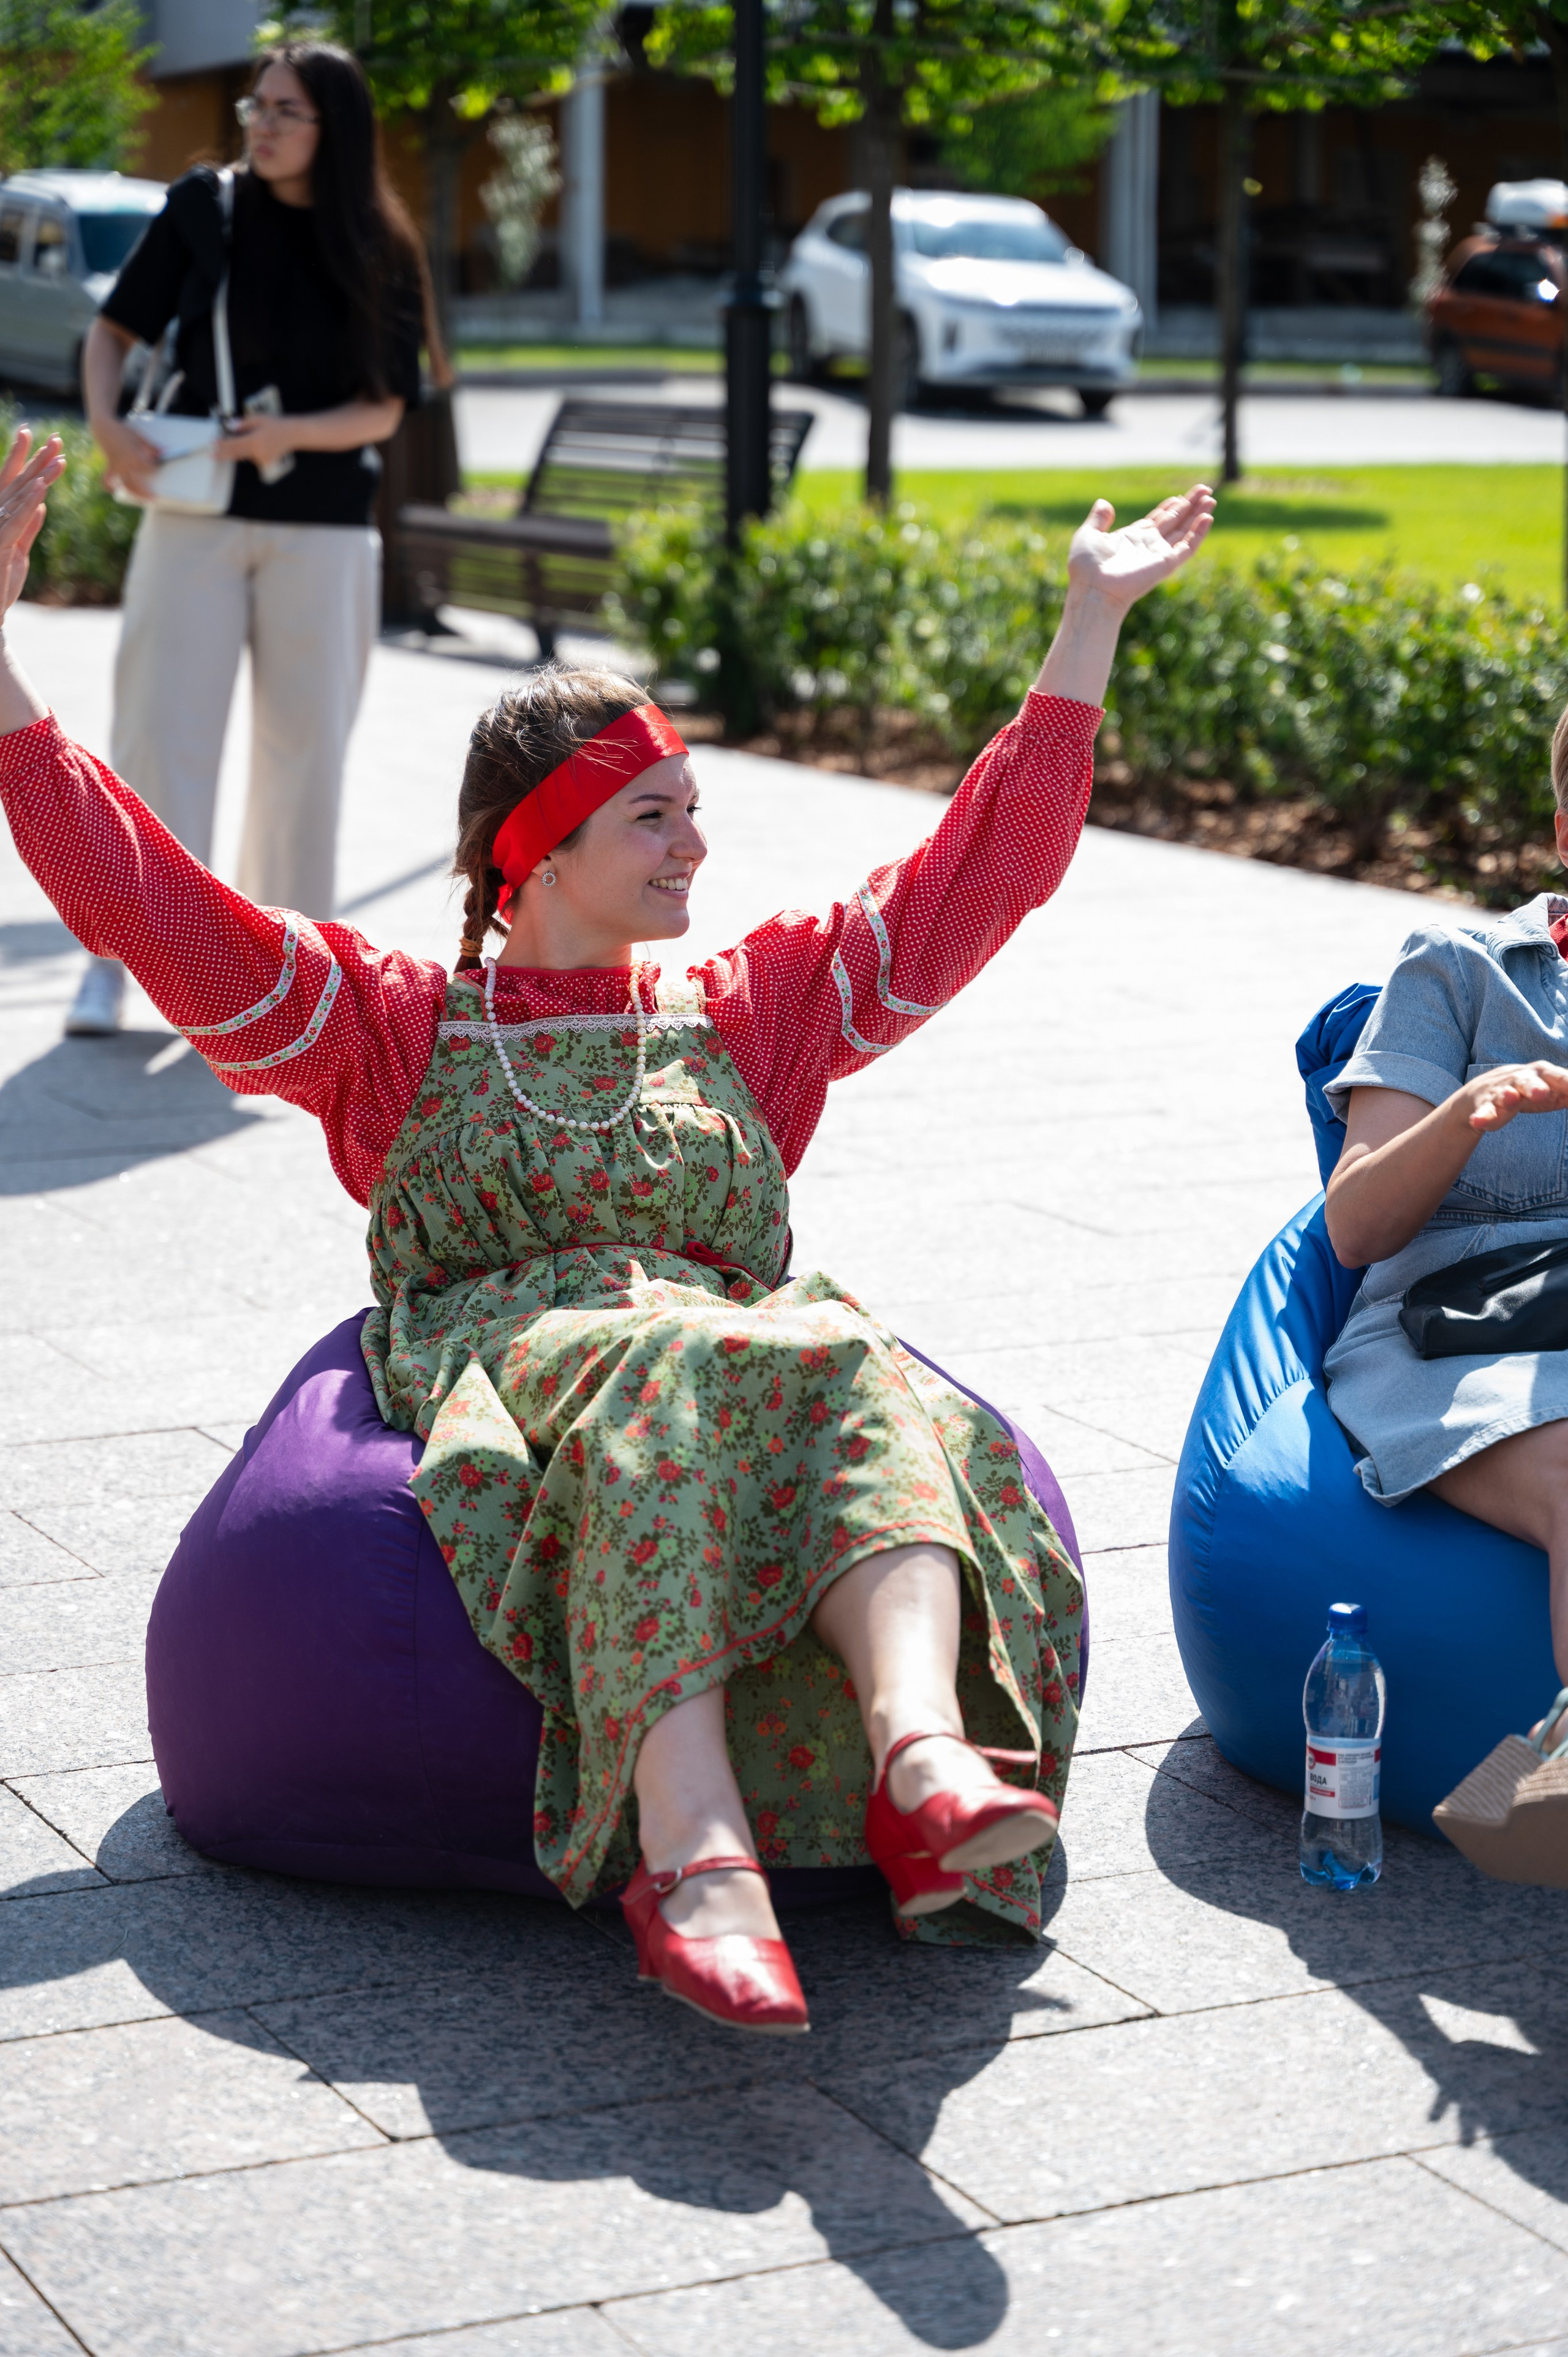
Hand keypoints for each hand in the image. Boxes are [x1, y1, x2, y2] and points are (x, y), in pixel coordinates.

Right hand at [0, 429, 65, 624]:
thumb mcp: (18, 551)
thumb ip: (28, 528)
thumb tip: (41, 507)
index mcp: (1, 518)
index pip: (15, 483)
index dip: (30, 462)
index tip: (47, 444)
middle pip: (18, 482)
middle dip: (37, 459)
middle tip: (56, 439)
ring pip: (18, 496)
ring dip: (39, 476)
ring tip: (57, 458)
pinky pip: (16, 521)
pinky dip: (28, 504)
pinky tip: (41, 489)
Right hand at [95, 415, 161, 500]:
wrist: (104, 429)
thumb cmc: (123, 432)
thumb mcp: (139, 436)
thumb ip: (152, 446)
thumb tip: (165, 452)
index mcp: (133, 455)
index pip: (148, 468)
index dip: (155, 468)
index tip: (159, 466)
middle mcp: (124, 464)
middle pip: (136, 483)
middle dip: (145, 493)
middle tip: (154, 499)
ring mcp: (115, 468)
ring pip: (125, 485)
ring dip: (134, 494)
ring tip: (143, 500)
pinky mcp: (109, 468)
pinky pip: (107, 481)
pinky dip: (111, 487)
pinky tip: (117, 491)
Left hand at [212, 412, 294, 468]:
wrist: (292, 434)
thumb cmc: (277, 425)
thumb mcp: (258, 418)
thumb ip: (243, 423)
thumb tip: (231, 426)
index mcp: (255, 441)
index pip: (234, 444)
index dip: (222, 445)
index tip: (213, 445)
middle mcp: (257, 452)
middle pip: (236, 453)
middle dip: (223, 454)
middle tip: (212, 456)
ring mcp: (262, 458)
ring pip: (245, 454)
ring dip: (239, 449)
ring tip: (245, 442)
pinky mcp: (265, 461)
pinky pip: (252, 456)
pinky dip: (251, 451)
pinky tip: (259, 443)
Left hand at [1066, 484, 1215, 615]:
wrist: (1092, 589)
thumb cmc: (1086, 568)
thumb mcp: (1088, 535)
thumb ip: (1098, 519)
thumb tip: (1104, 503)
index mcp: (1132, 538)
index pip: (1157, 520)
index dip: (1170, 507)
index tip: (1180, 496)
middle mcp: (1148, 546)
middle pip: (1175, 522)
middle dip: (1190, 506)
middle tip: (1205, 489)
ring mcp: (1158, 555)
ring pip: (1185, 531)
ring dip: (1198, 515)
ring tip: (1210, 498)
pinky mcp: (1166, 564)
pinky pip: (1187, 547)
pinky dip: (1198, 533)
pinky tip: (1207, 517)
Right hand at [1463, 1061, 1567, 1132]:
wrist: (1485, 1090)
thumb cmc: (1530, 1091)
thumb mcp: (1556, 1091)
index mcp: (1545, 1074)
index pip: (1561, 1078)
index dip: (1567, 1084)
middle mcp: (1523, 1079)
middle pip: (1530, 1080)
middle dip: (1536, 1086)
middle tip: (1543, 1093)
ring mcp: (1502, 1092)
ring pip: (1505, 1094)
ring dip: (1508, 1096)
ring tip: (1510, 1099)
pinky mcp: (1485, 1106)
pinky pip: (1484, 1113)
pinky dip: (1482, 1117)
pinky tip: (1480, 1123)